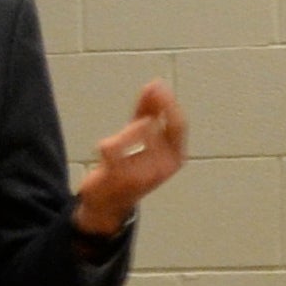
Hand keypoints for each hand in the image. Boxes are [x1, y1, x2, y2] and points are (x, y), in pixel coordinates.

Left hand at [72, 80, 185, 236]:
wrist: (109, 201)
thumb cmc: (129, 165)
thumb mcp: (142, 136)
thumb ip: (150, 110)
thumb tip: (155, 84)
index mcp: (176, 157)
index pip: (179, 124)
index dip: (168, 103)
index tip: (155, 86)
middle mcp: (165, 166)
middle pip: (151, 126)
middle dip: (139, 121)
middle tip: (131, 126)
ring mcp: (144, 173)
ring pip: (132, 135)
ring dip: (122, 136)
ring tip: (116, 149)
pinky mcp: (121, 177)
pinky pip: (112, 147)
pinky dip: (106, 146)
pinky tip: (106, 153)